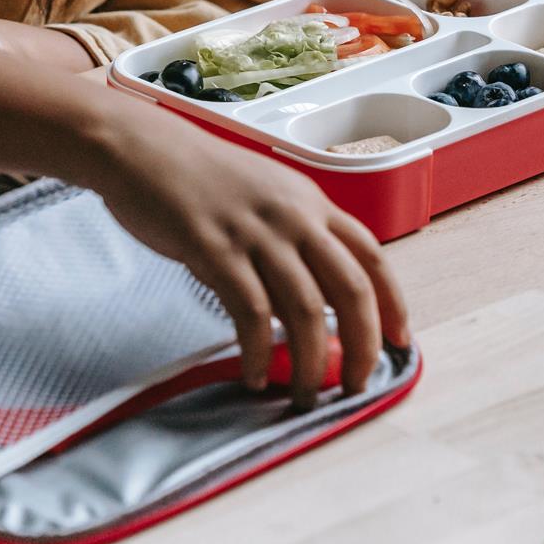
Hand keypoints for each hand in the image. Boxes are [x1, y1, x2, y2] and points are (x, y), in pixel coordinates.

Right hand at [0, 37, 410, 411]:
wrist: (141, 148)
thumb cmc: (199, 176)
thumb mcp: (265, 195)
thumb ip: (294, 237)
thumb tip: (318, 295)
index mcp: (313, 202)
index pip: (371, 257)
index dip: (393, 303)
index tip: (401, 341)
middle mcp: (294, 216)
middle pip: (349, 289)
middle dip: (363, 345)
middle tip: (358, 384)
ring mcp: (256, 232)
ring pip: (304, 309)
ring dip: (308, 361)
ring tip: (302, 394)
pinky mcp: (215, 250)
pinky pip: (249, 314)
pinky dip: (256, 352)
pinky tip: (253, 374)